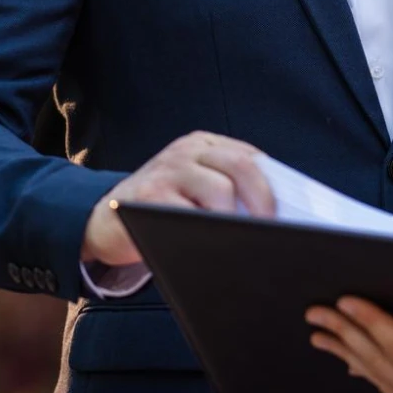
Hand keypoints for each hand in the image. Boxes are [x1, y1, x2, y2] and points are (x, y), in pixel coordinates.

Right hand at [81, 131, 275, 266]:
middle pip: (242, 167)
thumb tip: (277, 216)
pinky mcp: (148, 196)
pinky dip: (206, 233)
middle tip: (273, 230)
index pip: (251, 157)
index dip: (274, 185)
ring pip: (220, 190)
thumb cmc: (162, 208)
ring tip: (247, 242)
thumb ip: (227, 188)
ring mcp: (167, 170)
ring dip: (238, 220)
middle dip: (264, 200)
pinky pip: (188, 214)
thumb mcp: (195, 185)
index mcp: (205, 145)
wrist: (102, 218)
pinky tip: (214, 247)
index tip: (291, 213)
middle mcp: (188, 151)